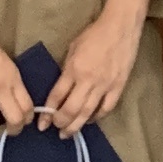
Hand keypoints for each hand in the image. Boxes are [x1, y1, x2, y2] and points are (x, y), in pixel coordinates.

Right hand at [0, 29, 38, 142]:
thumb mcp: (5, 60)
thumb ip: (10, 79)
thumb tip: (12, 96)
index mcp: (13, 77)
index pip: (27, 106)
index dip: (27, 118)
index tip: (24, 121)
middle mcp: (0, 88)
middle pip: (14, 119)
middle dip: (14, 130)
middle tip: (10, 132)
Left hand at [42, 3, 145, 133]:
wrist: (121, 27)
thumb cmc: (95, 34)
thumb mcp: (73, 48)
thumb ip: (67, 69)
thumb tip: (63, 87)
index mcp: (74, 69)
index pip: (57, 96)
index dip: (48, 113)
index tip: (42, 123)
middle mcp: (88, 80)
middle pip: (71, 109)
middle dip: (61, 123)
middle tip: (55, 129)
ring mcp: (105, 85)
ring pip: (88, 113)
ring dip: (76, 126)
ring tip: (68, 133)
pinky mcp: (118, 87)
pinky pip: (106, 108)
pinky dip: (96, 117)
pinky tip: (89, 121)